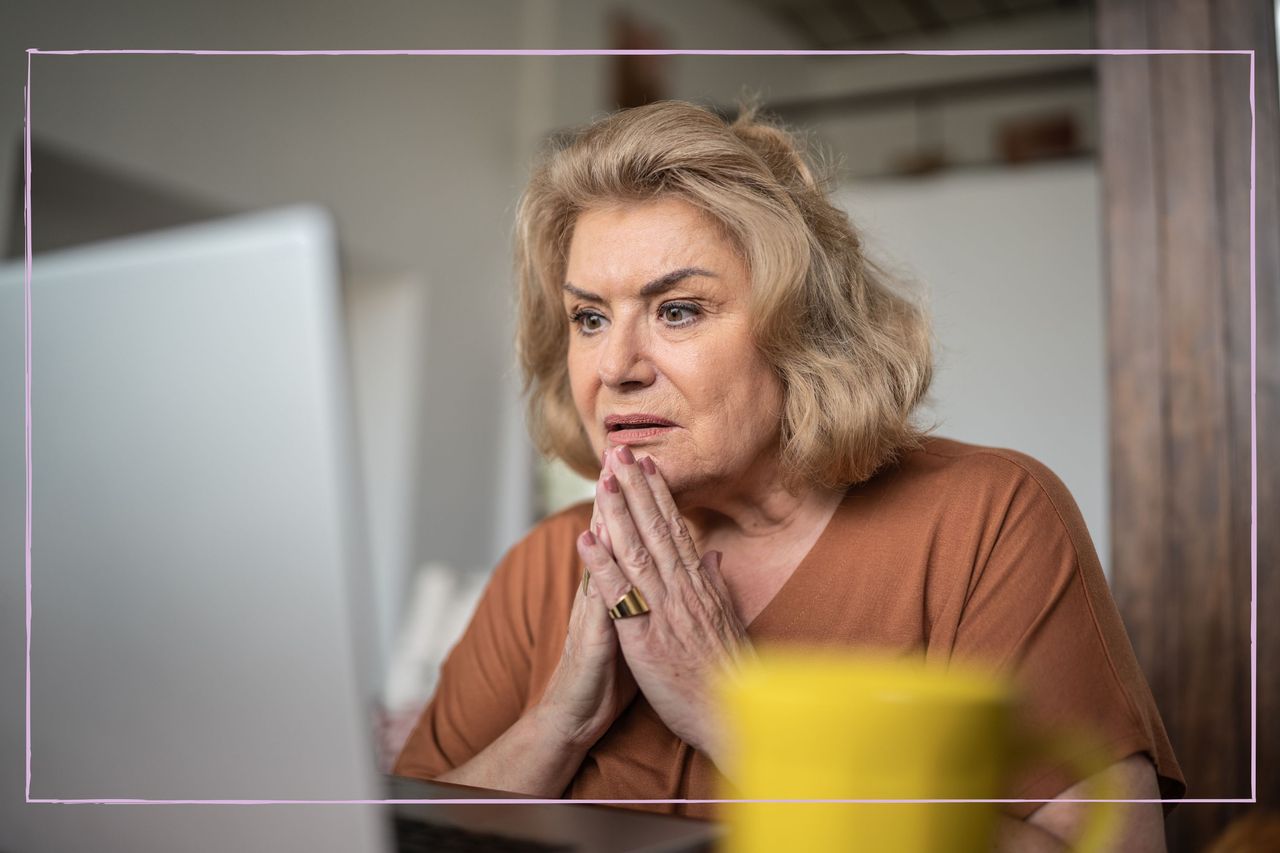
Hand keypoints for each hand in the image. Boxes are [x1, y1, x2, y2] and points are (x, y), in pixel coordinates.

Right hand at [534, 471, 636, 750]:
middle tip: (622, 451)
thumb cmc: (608, 676)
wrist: (574, 716)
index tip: (648, 462)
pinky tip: (589, 545)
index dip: (641, 501)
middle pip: (613, 536)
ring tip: (607, 482)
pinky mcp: (591, 638)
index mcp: (623, 592)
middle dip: (619, 493)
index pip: (634, 538)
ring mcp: (594, 613)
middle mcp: (604, 594)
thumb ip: (649, 598)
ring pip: (600, 559)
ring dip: (603, 520)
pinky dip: (593, 573)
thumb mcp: (636, 631)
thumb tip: (672, 572)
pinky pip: (593, 601)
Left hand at [580, 446, 754, 766]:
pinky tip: (584, 537)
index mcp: (698, 585)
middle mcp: (681, 588)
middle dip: (636, 487)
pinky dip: (600, 563)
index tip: (648, 464)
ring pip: (636, 549)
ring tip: (602, 479)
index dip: (660, 495)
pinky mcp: (644, 635)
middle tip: (620, 451)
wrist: (728, 714)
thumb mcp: (725, 622)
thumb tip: (714, 558)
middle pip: (656, 528)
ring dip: (617, 511)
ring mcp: (663, 608)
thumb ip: (716, 587)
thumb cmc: (726, 673)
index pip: (676, 529)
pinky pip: (619, 593)